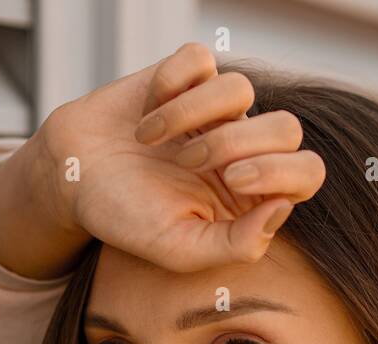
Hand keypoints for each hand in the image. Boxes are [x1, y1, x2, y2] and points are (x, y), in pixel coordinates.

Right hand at [38, 42, 325, 271]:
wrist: (71, 178)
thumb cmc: (125, 218)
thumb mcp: (179, 250)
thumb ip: (236, 245)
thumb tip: (283, 208)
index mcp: (250, 195)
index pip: (306, 172)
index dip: (281, 170)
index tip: (233, 179)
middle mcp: (241, 148)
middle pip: (287, 127)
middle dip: (235, 142)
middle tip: (188, 163)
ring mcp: (215, 110)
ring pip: (241, 89)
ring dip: (191, 115)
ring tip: (151, 141)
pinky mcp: (185, 77)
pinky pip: (201, 60)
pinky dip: (170, 83)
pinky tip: (146, 110)